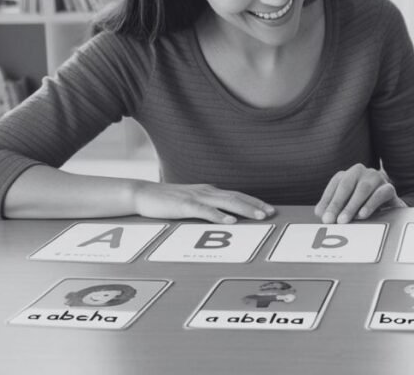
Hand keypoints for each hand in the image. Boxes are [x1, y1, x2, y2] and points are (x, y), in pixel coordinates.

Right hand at [131, 182, 274, 223]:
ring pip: (226, 202)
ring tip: (259, 217)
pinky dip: (219, 216)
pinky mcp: (184, 205)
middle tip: (271, 213)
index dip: (254, 202)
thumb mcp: (190, 201)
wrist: (142, 194)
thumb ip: (206, 205)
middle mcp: (206, 191)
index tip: (269, 209)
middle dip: (255, 205)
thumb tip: (222, 215)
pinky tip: (230, 222)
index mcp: (208, 191)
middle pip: (236, 197)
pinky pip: (205, 210)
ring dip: (244, 209)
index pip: (237, 195)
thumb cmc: (166, 200)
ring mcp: (196, 197)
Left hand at [315, 164, 406, 223]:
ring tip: (343, 220)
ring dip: (352, 205)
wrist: (389, 208)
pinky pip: (380, 194)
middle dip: (337, 204)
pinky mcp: (389, 188)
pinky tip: (363, 214)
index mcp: (348, 174)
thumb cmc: (362, 206)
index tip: (323, 216)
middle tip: (330, 220)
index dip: (328, 200)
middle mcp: (361, 172)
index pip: (336, 184)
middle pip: (347, 185)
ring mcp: (376, 178)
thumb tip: (321, 213)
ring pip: (363, 188)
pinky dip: (370, 204)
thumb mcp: (345, 206)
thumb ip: (332, 207)